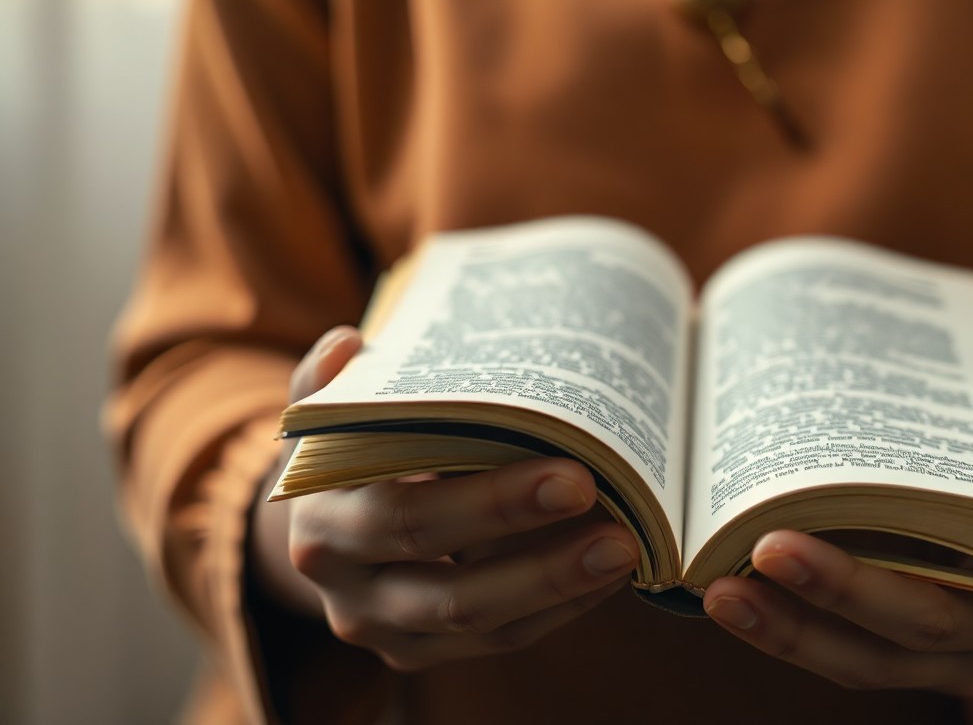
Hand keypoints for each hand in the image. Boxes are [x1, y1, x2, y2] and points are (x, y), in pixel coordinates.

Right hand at [249, 327, 639, 670]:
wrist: (320, 526)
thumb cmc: (348, 452)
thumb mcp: (330, 416)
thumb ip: (335, 384)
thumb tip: (348, 345)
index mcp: (320, 520)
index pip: (409, 520)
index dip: (491, 507)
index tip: (571, 474)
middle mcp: (345, 589)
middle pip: (448, 593)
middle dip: (540, 564)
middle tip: (618, 526)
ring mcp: (382, 629)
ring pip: (480, 626)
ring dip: (560, 590)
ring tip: (626, 549)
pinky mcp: (418, 653)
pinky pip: (501, 638)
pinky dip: (559, 607)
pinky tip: (608, 572)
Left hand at [702, 362, 972, 694]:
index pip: (941, 609)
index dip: (863, 586)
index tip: (791, 537)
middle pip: (893, 637)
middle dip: (821, 596)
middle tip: (754, 547)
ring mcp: (938, 670)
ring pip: (854, 664)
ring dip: (782, 630)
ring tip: (716, 588)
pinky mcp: (894, 666)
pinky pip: (835, 660)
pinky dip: (783, 632)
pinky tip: (728, 595)